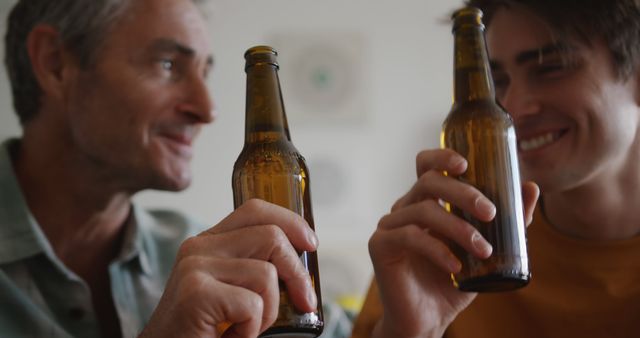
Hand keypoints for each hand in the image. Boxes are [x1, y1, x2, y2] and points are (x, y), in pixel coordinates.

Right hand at [139, 199, 318, 337]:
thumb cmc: (203, 330)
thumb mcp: (230, 290)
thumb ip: (252, 266)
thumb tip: (303, 255)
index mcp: (208, 243)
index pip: (255, 210)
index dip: (291, 222)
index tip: (311, 245)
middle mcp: (199, 247)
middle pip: (271, 235)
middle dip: (297, 272)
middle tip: (304, 301)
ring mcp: (195, 267)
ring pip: (267, 273)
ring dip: (269, 311)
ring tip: (246, 328)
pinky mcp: (197, 293)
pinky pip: (253, 303)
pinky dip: (252, 328)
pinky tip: (231, 337)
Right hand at [368, 149, 538, 337]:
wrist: (427, 319)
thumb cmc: (453, 283)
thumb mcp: (487, 250)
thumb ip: (509, 223)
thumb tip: (531, 188)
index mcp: (425, 201)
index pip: (427, 165)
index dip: (442, 156)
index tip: (466, 164)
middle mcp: (405, 208)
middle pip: (429, 181)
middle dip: (463, 192)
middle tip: (490, 212)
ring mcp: (390, 225)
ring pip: (424, 209)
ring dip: (458, 228)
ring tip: (483, 249)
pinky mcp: (380, 245)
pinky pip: (410, 236)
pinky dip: (437, 249)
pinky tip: (456, 267)